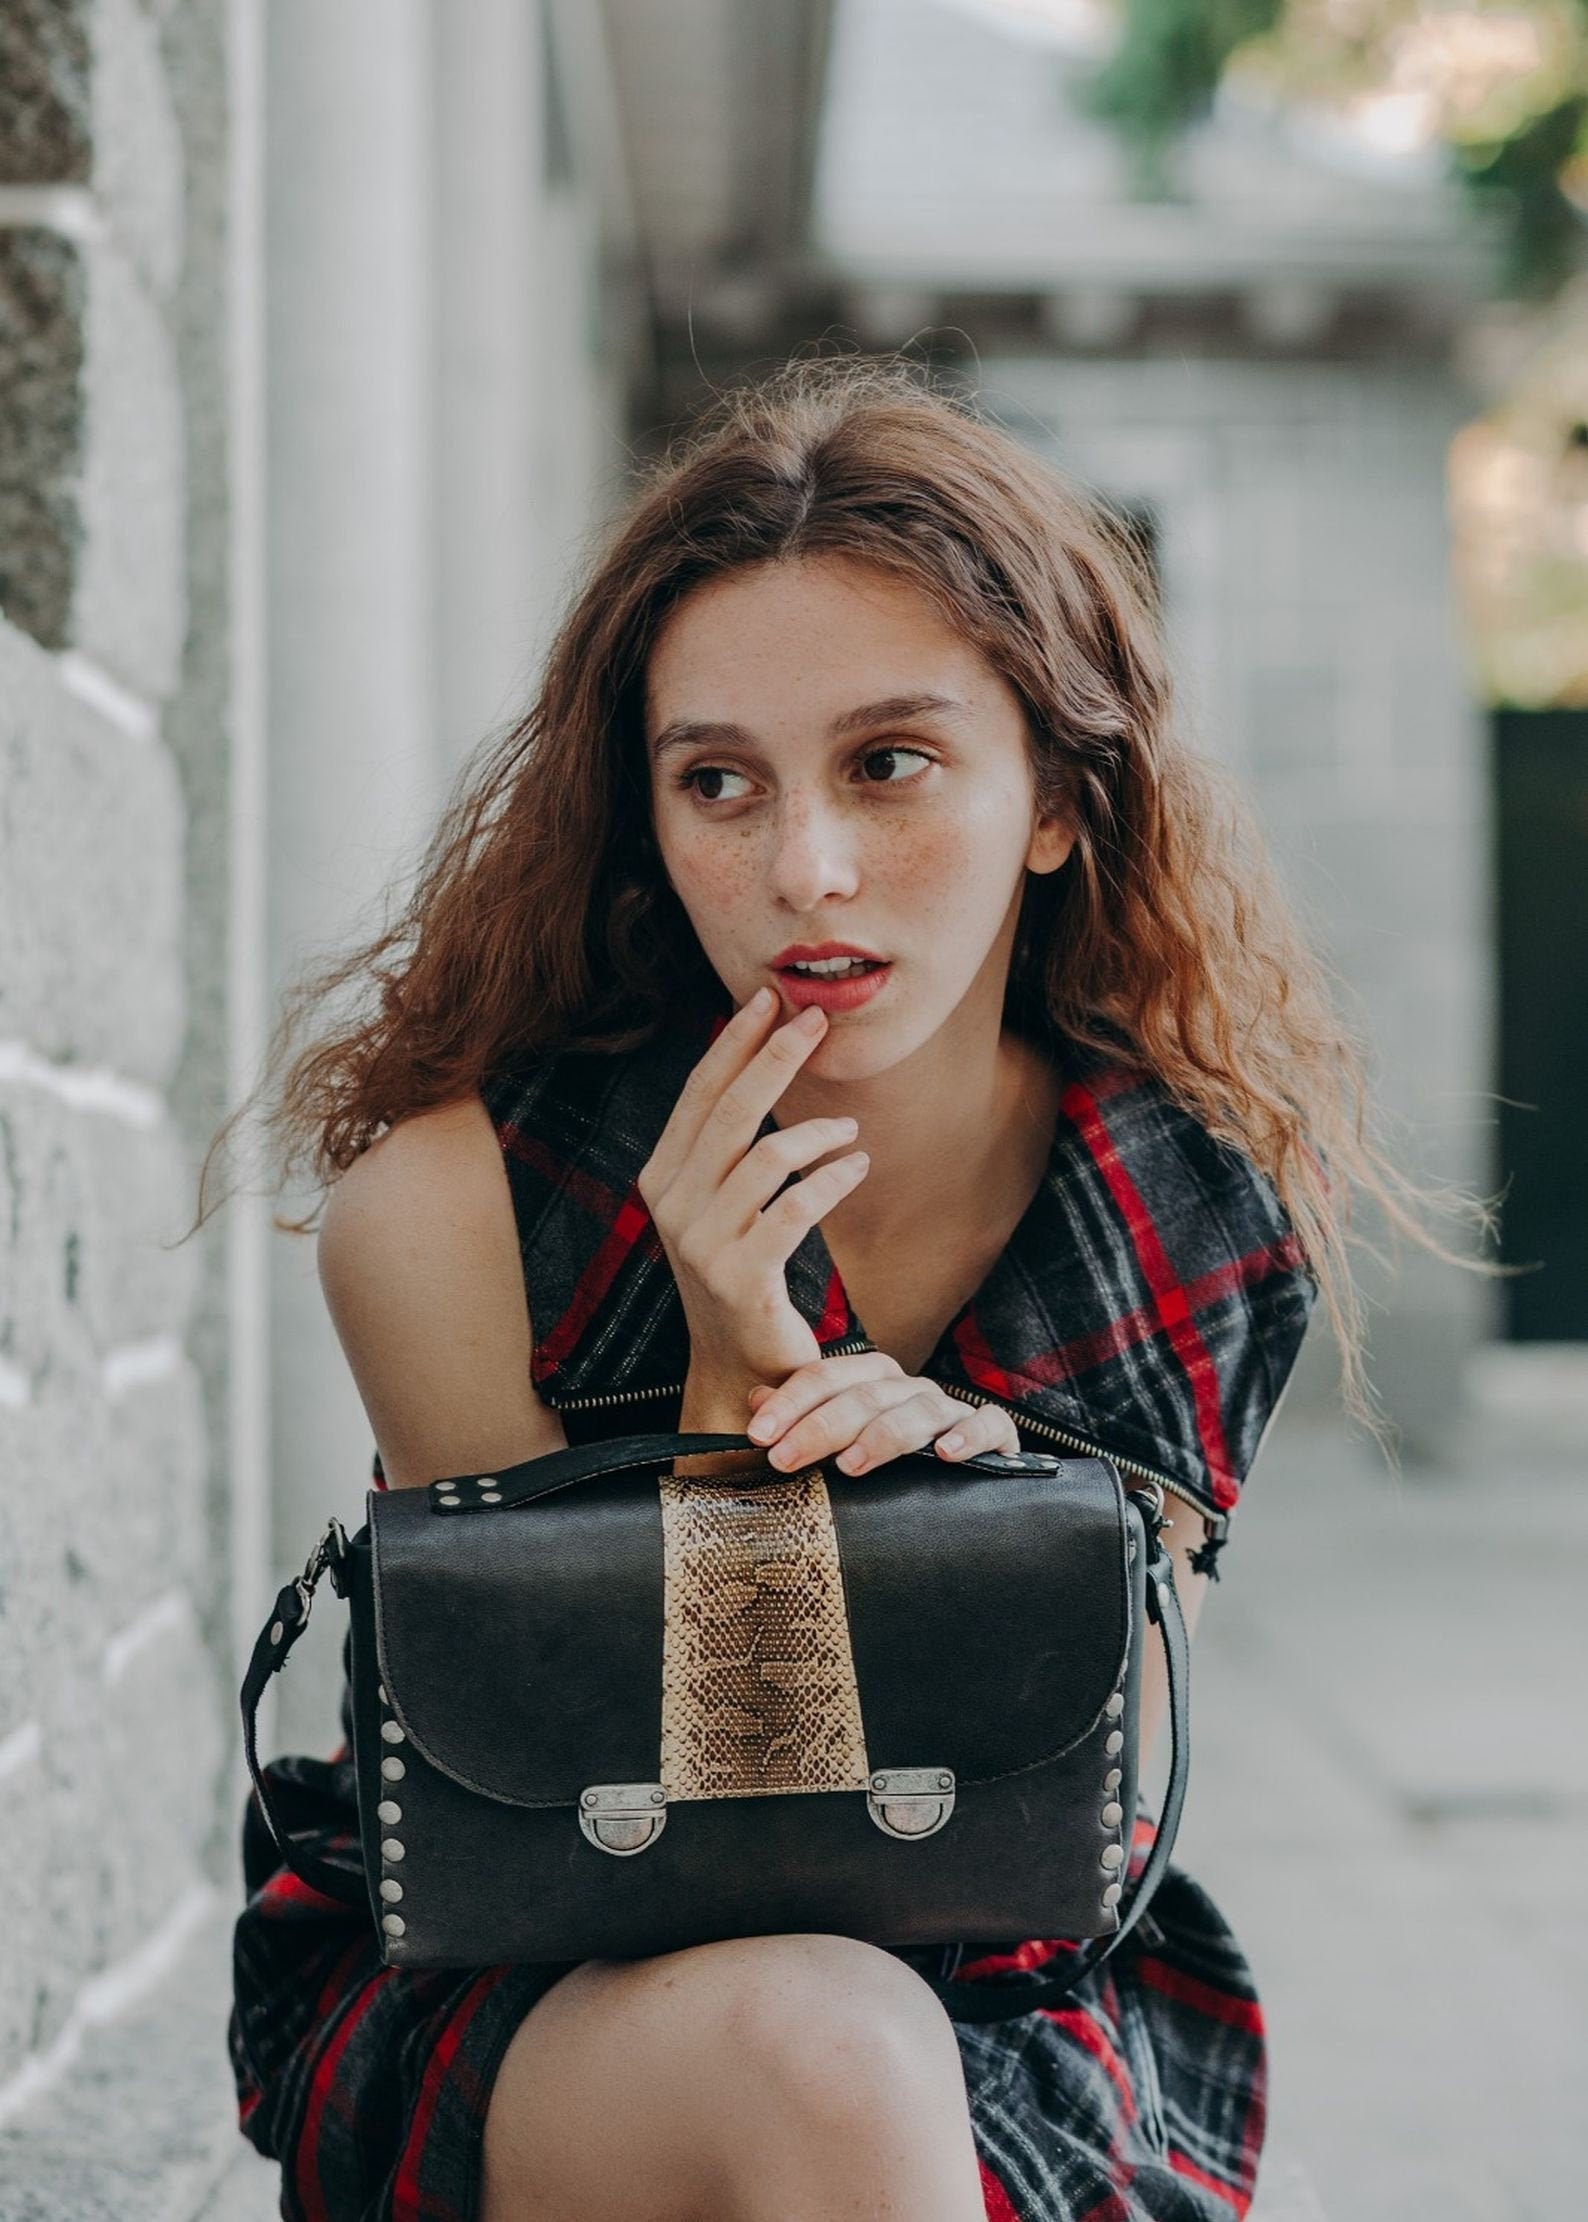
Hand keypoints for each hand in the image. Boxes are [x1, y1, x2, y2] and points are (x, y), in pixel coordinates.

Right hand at [637, 986, 871, 1403]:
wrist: (738, 1367)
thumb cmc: (740, 1273)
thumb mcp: (718, 1205)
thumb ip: (726, 1147)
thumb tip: (757, 1063)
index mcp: (661, 1179)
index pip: (697, 1095)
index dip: (734, 1043)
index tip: (767, 999)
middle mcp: (673, 1205)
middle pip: (729, 1111)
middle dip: (774, 1057)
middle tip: (814, 1021)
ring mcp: (703, 1242)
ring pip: (767, 1155)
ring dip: (819, 1131)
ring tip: (850, 1130)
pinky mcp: (742, 1275)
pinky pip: (796, 1207)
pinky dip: (833, 1177)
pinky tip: (856, 1165)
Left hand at [742, 1350, 1020, 1475]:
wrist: (958, 1494)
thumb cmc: (886, 1467)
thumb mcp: (837, 1443)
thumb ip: (800, 1420)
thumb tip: (756, 1401)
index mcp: (871, 1382)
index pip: (826, 1378)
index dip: (790, 1403)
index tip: (758, 1434)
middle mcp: (909, 1389)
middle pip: (864, 1395)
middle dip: (821, 1426)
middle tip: (784, 1459)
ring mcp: (951, 1409)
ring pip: (919, 1408)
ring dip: (883, 1434)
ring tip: (852, 1464)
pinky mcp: (994, 1435)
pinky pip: (988, 1423)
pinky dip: (969, 1435)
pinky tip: (946, 1456)